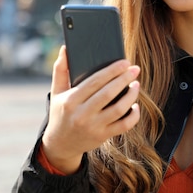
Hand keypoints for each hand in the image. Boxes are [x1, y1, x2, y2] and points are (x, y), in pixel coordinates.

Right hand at [41, 45, 140, 173]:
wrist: (60, 144)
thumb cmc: (60, 113)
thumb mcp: (56, 92)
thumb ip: (60, 70)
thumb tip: (65, 48)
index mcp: (70, 101)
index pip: (94, 82)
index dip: (111, 71)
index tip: (124, 62)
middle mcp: (82, 114)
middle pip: (108, 94)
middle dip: (124, 79)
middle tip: (135, 69)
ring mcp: (93, 127)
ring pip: (119, 109)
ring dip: (131, 95)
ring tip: (136, 84)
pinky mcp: (102, 136)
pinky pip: (123, 125)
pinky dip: (133, 115)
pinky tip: (135, 105)